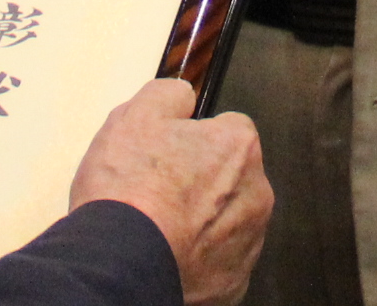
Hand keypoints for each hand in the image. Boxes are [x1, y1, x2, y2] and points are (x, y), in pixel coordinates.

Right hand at [67, 78, 269, 305]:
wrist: (120, 260)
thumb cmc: (129, 190)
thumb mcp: (136, 115)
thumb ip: (169, 94)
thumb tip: (182, 95)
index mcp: (239, 148)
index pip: (227, 129)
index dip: (194, 138)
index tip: (171, 152)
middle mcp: (255, 193)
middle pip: (231, 177)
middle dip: (202, 181)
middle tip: (160, 190)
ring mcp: (248, 241)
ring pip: (227, 220)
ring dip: (202, 221)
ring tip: (160, 224)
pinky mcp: (233, 281)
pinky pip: (219, 260)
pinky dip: (198, 258)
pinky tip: (168, 252)